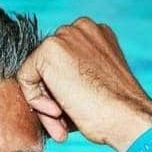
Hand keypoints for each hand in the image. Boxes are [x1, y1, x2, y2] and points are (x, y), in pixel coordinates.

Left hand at [17, 17, 151, 151]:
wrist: (126, 117)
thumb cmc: (113, 111)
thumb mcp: (92, 85)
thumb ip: (71, 76)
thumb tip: (41, 89)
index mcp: (95, 34)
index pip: (60, 63)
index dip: (61, 92)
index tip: (70, 114)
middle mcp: (80, 28)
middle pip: (46, 67)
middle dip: (51, 97)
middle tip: (62, 121)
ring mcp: (65, 35)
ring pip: (36, 74)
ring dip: (44, 103)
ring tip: (61, 123)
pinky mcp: (49, 49)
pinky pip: (25, 78)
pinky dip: (35, 100)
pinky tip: (57, 111)